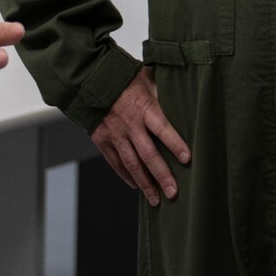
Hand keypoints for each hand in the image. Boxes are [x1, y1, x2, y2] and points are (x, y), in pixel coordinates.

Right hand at [91, 67, 191, 204]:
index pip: (163, 129)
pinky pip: (116, 163)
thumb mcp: (146, 76)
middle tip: (174, 193)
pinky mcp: (102, 141)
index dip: (175, 144)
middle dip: (162, 176)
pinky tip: (136, 186)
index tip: (188, 159)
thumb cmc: (122, 76)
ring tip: (157, 199)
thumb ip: (164, 86)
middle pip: (148, 155)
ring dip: (145, 184)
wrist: (88, 79)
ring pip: (132, 164)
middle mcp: (130, 125)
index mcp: (144, 107)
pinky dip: (126, 176)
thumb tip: (186, 82)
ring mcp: (115, 135)